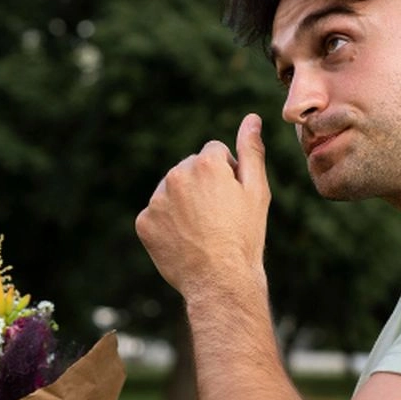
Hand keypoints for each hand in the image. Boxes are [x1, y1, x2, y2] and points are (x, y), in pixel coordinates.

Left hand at [134, 113, 269, 298]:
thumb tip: (251, 118)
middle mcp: (176, 175)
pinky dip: (168, 223)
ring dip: (184, 202)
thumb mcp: (257, 191)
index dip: (228, 174)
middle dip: (203, 185)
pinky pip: (157, 213)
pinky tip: (184, 239)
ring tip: (201, 230)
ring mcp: (156, 200)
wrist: (220, 281)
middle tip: (218, 217)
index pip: (214, 152)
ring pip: (172, 190)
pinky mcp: (144, 222)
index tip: (232, 198)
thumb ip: (251, 151)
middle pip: (190, 168)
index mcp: (205, 163)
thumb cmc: (244, 236)